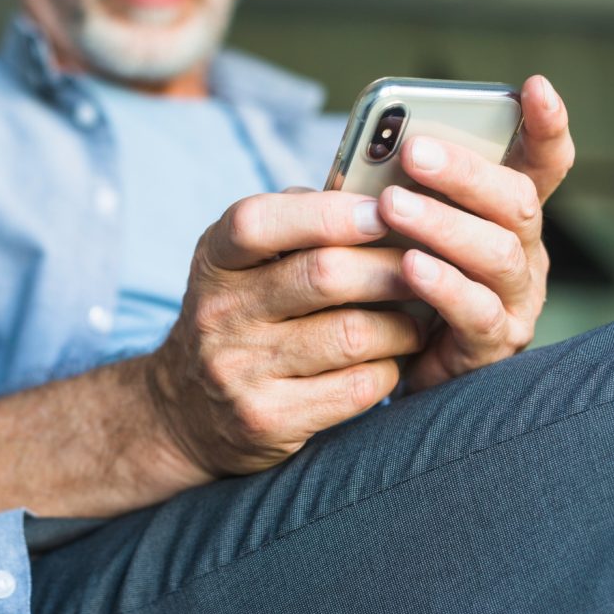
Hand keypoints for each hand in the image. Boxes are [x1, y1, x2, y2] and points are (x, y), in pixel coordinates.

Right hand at [145, 191, 423, 476]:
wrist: (185, 410)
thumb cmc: (239, 316)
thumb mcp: (241, 264)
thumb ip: (295, 226)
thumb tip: (380, 194)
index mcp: (214, 260)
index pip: (259, 222)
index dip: (329, 213)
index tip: (384, 210)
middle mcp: (218, 313)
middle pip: (324, 275)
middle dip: (391, 268)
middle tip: (428, 267)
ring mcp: (238, 370)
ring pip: (353, 334)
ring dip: (403, 324)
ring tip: (417, 318)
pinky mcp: (267, 419)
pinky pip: (358, 387)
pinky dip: (390, 368)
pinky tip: (391, 359)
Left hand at [377, 75, 574, 390]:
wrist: (380, 359)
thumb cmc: (388, 278)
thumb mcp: (391, 224)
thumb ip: (396, 187)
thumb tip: (371, 148)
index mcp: (502, 214)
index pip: (541, 164)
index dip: (545, 126)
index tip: (534, 87)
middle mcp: (520, 251)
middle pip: (516, 202)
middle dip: (466, 173)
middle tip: (413, 152)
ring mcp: (513, 299)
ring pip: (498, 253)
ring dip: (444, 225)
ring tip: (393, 206)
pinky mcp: (491, 344)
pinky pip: (476, 311)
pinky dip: (443, 285)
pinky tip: (410, 266)